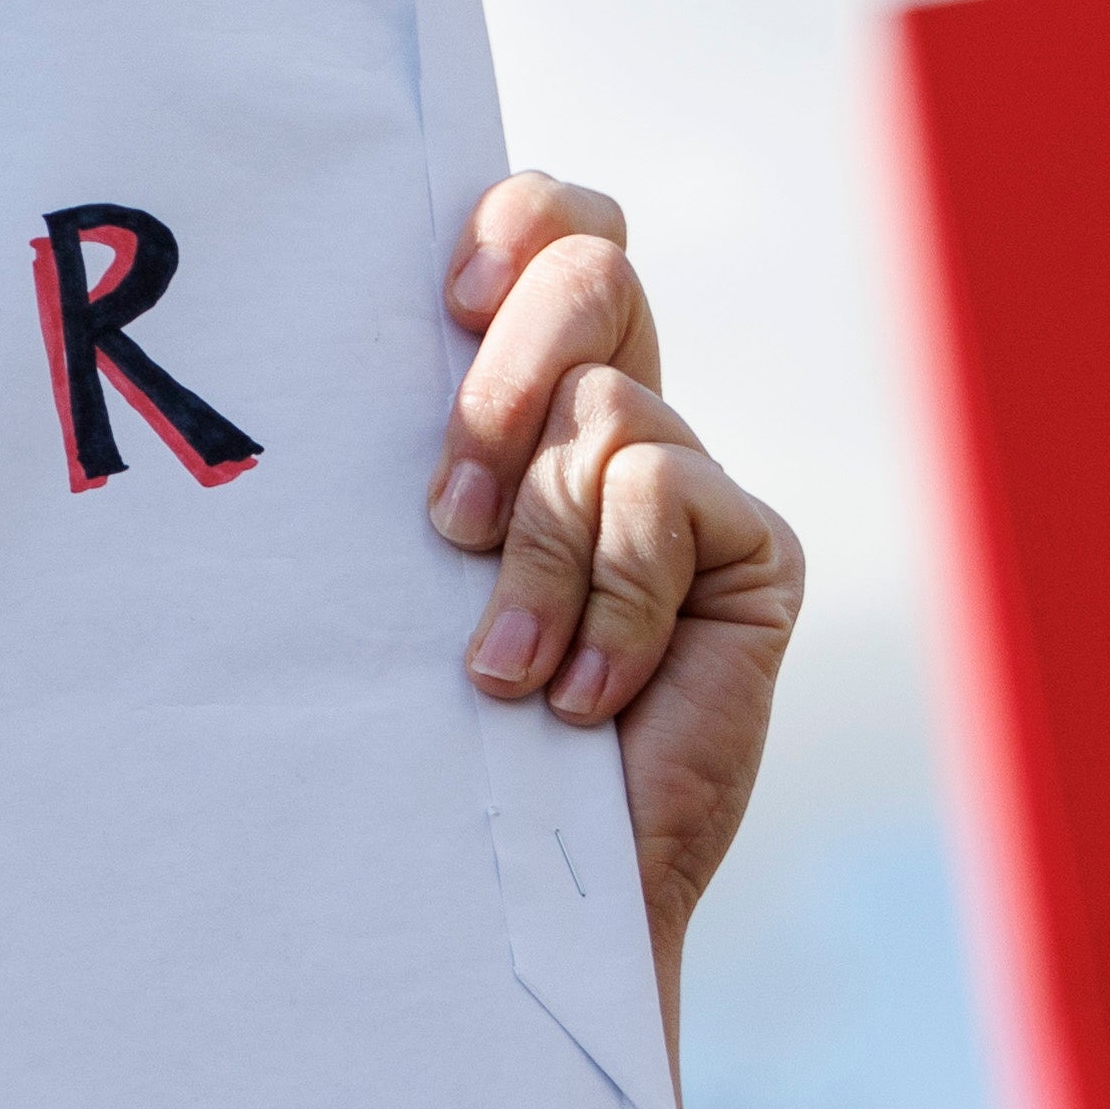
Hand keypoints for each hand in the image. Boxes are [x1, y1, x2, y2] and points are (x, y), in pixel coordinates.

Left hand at [432, 177, 800, 1008]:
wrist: (531, 889)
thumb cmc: (435, 734)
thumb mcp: (401, 573)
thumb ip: (416, 456)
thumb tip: (357, 332)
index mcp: (533, 394)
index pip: (553, 226)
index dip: (514, 220)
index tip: (441, 300)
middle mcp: (623, 416)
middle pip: (595, 267)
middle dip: (502, 376)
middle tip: (444, 514)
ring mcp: (696, 483)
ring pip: (604, 417)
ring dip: (534, 555)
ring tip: (502, 672)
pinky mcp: (753, 551)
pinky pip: (662, 496)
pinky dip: (606, 605)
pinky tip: (586, 699)